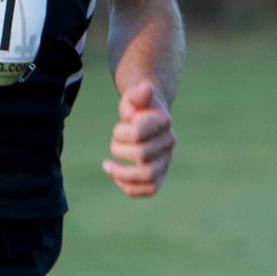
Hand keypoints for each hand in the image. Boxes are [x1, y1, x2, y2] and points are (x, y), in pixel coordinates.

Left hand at [104, 79, 173, 197]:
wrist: (147, 119)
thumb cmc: (137, 107)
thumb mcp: (133, 98)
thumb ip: (137, 94)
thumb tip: (146, 87)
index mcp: (163, 121)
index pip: (138, 134)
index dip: (121, 133)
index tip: (118, 128)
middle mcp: (169, 142)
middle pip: (141, 156)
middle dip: (119, 150)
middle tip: (114, 143)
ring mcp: (166, 159)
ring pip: (148, 176)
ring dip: (123, 174)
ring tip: (107, 166)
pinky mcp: (160, 174)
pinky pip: (150, 189)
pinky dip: (131, 187)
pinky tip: (116, 177)